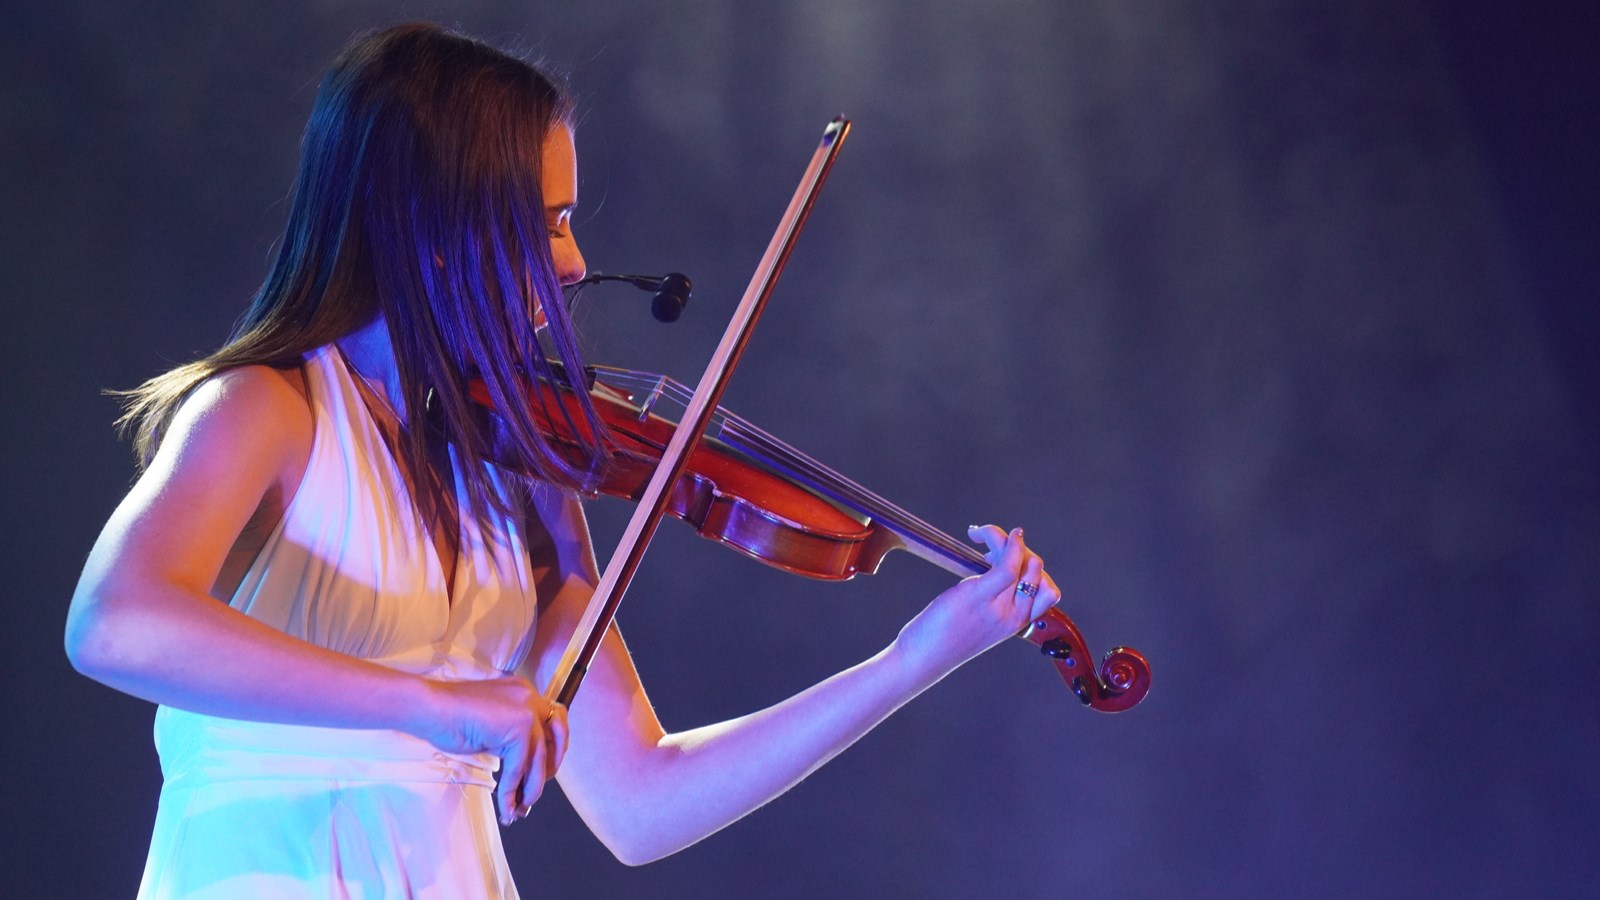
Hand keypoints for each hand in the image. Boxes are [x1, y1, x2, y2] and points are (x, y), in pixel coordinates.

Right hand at [415, 676, 568, 825]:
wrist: (430, 708)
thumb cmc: (450, 717)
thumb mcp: (491, 724)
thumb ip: (510, 734)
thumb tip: (523, 766)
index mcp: (523, 692)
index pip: (552, 721)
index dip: (552, 749)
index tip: (542, 772)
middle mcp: (530, 697)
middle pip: (556, 737)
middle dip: (548, 769)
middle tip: (532, 792)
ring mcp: (526, 711)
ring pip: (539, 759)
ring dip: (531, 789)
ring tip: (519, 808)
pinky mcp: (518, 728)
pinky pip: (519, 768)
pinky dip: (511, 791)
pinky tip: (505, 807)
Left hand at [894, 526, 1062, 675]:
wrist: (924, 657)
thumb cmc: (944, 637)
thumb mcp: (978, 619)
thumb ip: (991, 599)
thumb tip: (990, 564)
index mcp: (1017, 623)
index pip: (1048, 591)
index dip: (1034, 569)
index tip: (1007, 561)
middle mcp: (1014, 616)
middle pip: (1037, 571)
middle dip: (1020, 549)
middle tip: (989, 549)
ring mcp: (999, 608)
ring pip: (1024, 563)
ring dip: (1004, 539)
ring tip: (979, 537)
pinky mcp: (979, 597)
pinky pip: (1007, 565)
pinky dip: (1005, 542)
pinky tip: (983, 533)